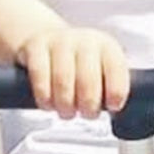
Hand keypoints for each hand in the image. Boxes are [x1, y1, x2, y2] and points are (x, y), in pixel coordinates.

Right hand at [14, 23, 129, 117]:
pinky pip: (40, 76)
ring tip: (67, 112)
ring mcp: (59, 42)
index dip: (116, 92)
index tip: (112, 106)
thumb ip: (111, 86)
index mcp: (107, 46)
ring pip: (63, 80)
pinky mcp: (36, 46)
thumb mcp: (101, 68)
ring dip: (65, 104)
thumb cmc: (78, 62)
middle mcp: (85, 41)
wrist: (47, 39)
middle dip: (88, 105)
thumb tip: (117, 112)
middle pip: (88, 79)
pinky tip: (48, 104)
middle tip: (86, 114)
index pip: (116, 69)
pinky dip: (44, 97)